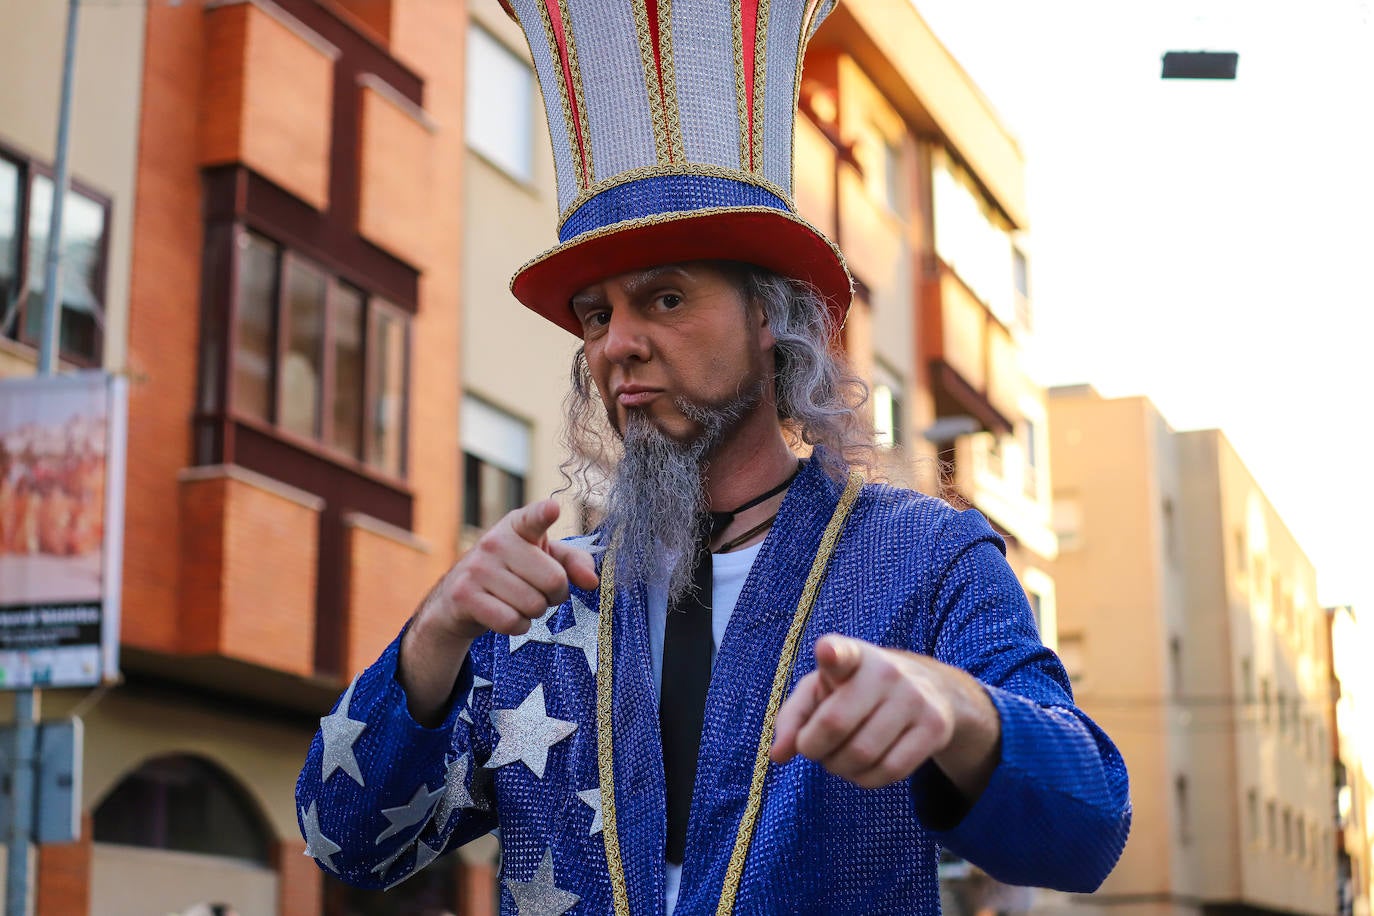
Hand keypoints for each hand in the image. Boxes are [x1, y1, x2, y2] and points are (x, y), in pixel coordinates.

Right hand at [419, 499, 599, 642]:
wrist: (460, 598)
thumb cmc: (513, 573)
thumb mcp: (544, 559)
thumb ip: (574, 563)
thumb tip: (592, 581)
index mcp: (518, 525)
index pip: (534, 518)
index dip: (544, 514)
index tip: (552, 510)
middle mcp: (495, 540)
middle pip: (554, 581)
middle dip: (554, 595)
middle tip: (538, 591)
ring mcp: (477, 567)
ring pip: (533, 605)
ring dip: (534, 612)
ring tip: (519, 601)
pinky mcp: (465, 595)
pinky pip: (511, 622)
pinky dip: (518, 626)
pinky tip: (507, 615)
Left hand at [770, 634, 998, 794]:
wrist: (926, 689)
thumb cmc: (855, 691)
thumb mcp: (819, 692)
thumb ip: (792, 719)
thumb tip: (778, 755)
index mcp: (852, 655)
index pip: (842, 652)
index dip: (832, 654)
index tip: (827, 652)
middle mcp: (886, 671)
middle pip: (836, 726)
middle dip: (814, 749)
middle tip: (815, 749)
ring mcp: (915, 698)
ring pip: (863, 755)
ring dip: (840, 768)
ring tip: (839, 757)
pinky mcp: (935, 727)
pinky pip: (890, 771)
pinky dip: (866, 779)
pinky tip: (862, 768)